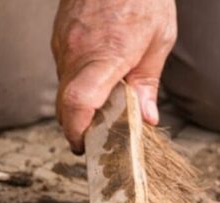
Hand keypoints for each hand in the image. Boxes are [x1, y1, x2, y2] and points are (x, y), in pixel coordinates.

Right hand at [52, 0, 176, 153]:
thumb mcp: (160, 39)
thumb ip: (149, 83)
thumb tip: (147, 119)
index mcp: (106, 55)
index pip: (79, 103)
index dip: (79, 131)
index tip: (86, 147)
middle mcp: (77, 52)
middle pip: (66, 106)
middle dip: (79, 129)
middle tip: (97, 142)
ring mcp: (63, 44)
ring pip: (64, 90)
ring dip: (79, 107)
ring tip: (103, 113)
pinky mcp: (59, 37)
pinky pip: (65, 71)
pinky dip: (78, 86)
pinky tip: (98, 84)